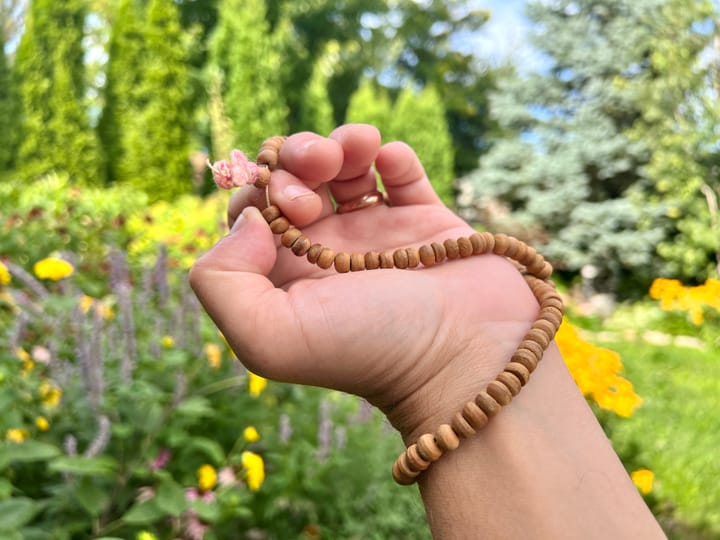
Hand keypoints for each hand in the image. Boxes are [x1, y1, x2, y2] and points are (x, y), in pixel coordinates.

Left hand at [190, 124, 538, 439]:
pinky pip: (402, 171)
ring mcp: (378, 233)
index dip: (257, 189)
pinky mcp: (426, 220)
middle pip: (295, 177)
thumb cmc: (368, 350)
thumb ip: (222, 280)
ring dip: (342, 142)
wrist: (467, 357)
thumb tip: (248, 219)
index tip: (286, 206)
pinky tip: (392, 164)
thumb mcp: (269, 337)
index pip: (251, 209)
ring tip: (357, 147)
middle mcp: (327, 250)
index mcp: (287, 275)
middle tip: (317, 172)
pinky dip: (393, 155)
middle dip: (297, 157)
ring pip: (345, 166)